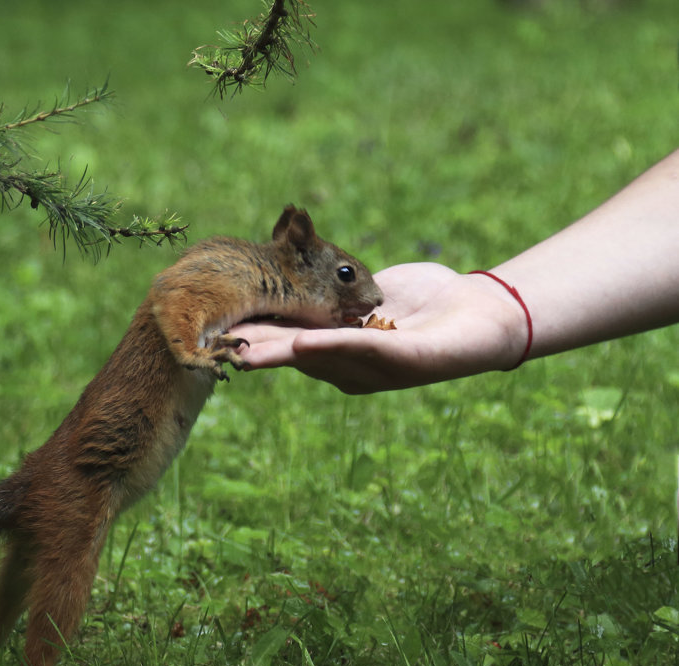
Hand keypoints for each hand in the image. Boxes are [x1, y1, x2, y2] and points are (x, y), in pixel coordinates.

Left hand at [229, 262, 529, 393]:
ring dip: (264, 300)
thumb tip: (301, 348)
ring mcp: (343, 321)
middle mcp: (337, 349)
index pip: (292, 358)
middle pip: (283, 333)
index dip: (260, 349)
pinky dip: (294, 276)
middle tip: (208, 321)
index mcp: (344, 371)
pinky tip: (264, 267)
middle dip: (249, 325)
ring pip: (295, 307)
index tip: (228, 344)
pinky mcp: (353, 296)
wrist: (483, 318)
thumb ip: (353, 351)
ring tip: (225, 294)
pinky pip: (318, 284)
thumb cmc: (452, 347)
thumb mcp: (405, 355)